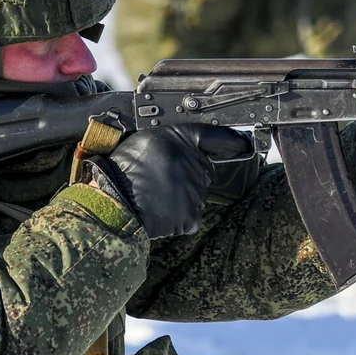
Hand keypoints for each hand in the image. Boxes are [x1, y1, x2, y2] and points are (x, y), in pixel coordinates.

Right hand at [92, 125, 249, 238]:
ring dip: (181, 196)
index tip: (243, 144)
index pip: (215, 137)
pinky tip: (159, 210)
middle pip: (203, 170)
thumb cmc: (121, 170)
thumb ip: (172, 142)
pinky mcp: (190, 216)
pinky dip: (178, 217)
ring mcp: (194, 192)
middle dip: (188, 174)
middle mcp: (193, 164)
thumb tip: (185, 148)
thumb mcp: (145, 139)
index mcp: (181, 140)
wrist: (112, 202)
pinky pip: (190, 216)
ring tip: (155, 195)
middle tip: (161, 178)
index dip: (231, 140)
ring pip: (196, 194)